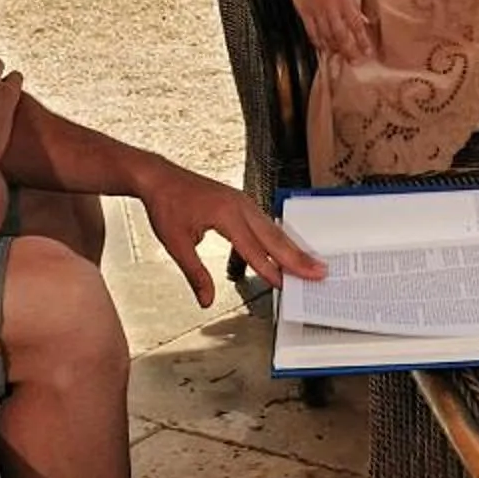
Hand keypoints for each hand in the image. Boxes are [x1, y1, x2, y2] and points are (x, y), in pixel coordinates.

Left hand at [140, 160, 326, 301]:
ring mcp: (243, 201)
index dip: (270, 269)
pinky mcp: (241, 202)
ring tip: (310, 264)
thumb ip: (195, 274)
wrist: (160, 178)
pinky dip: (279, 238)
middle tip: (318, 272)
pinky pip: (265, 222)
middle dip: (297, 257)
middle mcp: (240, 205)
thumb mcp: (175, 244)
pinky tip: (286, 249)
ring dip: (292, 248)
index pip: (253, 249)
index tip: (286, 285)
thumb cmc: (166, 205)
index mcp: (226, 214)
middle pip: (274, 237)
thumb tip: (206, 299)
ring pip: (273, 229)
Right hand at [283, 0, 373, 61]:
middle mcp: (332, 7)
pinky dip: (318, 42)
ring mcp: (317, 11)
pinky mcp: (304, 12)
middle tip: (354, 62)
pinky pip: (312, 33)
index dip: (362, 41)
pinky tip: (323, 48)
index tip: (368, 53)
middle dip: (349, 51)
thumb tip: (362, 20)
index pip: (356, 25)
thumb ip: (351, 4)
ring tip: (340, 57)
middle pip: (342, 35)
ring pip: (327, 37)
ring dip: (334, 49)